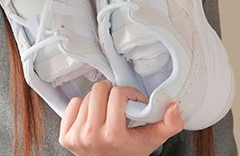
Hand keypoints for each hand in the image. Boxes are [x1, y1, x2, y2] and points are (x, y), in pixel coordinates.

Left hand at [59, 80, 183, 155]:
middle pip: (98, 90)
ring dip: (98, 100)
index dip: (129, 93)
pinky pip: (72, 104)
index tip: (132, 101)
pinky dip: (83, 106)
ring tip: (107, 111)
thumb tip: (173, 106)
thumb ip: (169, 124)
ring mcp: (77, 136)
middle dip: (112, 93)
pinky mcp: (66, 136)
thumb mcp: (152, 140)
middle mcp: (91, 136)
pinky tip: (93, 116)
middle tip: (119, 102)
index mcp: (113, 135)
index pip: (117, 94)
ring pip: (86, 96)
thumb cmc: (129, 153)